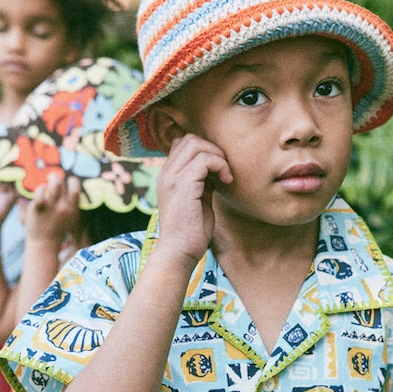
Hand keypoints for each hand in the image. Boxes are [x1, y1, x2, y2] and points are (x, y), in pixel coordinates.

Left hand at [24, 174, 80, 249]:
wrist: (45, 243)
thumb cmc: (58, 230)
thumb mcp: (71, 219)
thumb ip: (73, 206)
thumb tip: (75, 191)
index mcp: (73, 210)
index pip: (76, 189)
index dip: (72, 182)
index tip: (68, 181)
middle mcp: (63, 207)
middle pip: (62, 183)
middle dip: (56, 177)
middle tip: (53, 178)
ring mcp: (51, 207)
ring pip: (53, 183)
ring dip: (50, 179)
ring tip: (47, 180)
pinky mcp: (39, 208)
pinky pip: (40, 191)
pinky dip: (40, 189)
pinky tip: (41, 191)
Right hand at [153, 134, 231, 267]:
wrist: (178, 253)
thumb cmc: (191, 232)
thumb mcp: (198, 200)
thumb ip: (202, 182)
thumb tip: (215, 169)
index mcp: (168, 175)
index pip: (183, 143)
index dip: (205, 151)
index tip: (217, 172)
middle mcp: (167, 173)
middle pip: (190, 139)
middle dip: (213, 150)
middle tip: (223, 172)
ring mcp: (172, 178)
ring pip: (197, 144)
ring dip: (218, 157)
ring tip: (225, 177)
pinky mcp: (183, 186)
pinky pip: (204, 160)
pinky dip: (220, 166)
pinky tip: (225, 182)